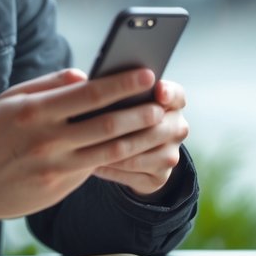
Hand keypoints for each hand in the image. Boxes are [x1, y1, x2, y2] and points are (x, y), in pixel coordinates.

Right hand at [0, 67, 169, 227]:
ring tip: (157, 124)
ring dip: (139, 137)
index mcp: (36, 111)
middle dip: (140, 111)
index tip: (146, 74)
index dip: (123, 84)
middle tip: (161, 102)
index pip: (90, 94)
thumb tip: (84, 75)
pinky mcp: (60, 187)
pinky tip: (136, 146)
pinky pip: (96, 168)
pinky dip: (120, 157)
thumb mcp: (11, 99)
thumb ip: (49, 84)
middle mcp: (49, 140)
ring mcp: (56, 167)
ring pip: (110, 151)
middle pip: (108, 124)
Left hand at [90, 79, 188, 197]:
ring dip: (114, 151)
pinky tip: (93, 163)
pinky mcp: (160, 178)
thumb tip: (78, 77)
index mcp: (172, 102)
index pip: (176, 94)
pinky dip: (112, 169)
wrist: (126, 153)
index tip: (158, 91)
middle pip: (157, 127)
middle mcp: (177, 128)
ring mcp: (171, 155)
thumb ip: (104, 85)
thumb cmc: (115, 112)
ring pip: (142, 153)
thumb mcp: (115, 97)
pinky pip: (133, 174)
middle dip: (127, 126)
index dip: (168, 92)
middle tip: (98, 124)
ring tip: (87, 146)